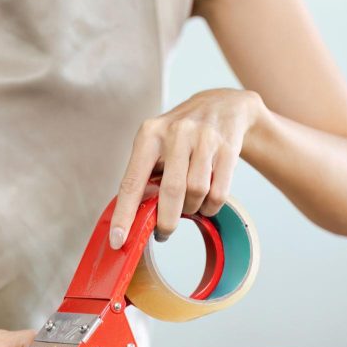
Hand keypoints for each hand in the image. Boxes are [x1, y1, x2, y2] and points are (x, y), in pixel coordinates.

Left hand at [109, 88, 266, 246]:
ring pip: (197, 193)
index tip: (118, 240)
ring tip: (190, 206)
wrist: (223, 105)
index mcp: (150, 134)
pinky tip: (207, 202)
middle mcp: (176, 133)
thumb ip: (146, 175)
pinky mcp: (228, 148)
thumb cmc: (181, 134)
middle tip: (164, 232)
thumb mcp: (157, 143)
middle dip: (166, 221)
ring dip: (193, 210)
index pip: (132, 181)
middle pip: (171, 192)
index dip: (124, 214)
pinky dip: (211, 207)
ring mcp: (204, 139)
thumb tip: (133, 218)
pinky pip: (218, 193)